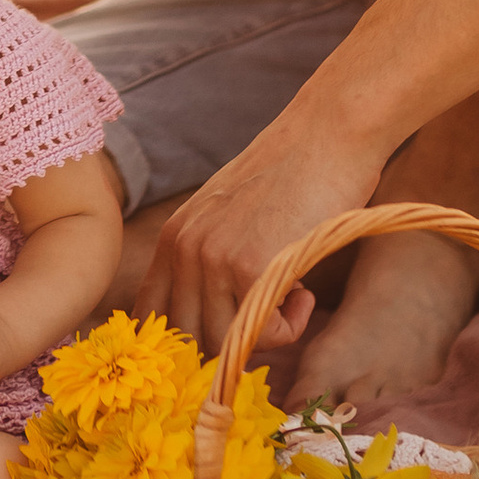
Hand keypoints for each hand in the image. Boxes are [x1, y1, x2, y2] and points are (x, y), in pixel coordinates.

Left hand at [138, 109, 371, 352]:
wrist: (327, 136)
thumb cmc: (289, 178)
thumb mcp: (227, 216)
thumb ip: (207, 260)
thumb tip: (206, 331)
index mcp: (173, 238)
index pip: (151, 316)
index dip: (184, 341)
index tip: (224, 336)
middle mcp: (183, 249)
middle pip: (188, 338)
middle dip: (232, 340)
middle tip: (268, 313)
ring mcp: (213, 259)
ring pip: (225, 342)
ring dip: (265, 334)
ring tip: (291, 295)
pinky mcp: (250, 266)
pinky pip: (265, 333)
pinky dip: (290, 325)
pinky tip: (305, 291)